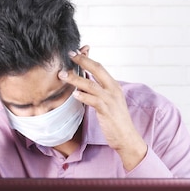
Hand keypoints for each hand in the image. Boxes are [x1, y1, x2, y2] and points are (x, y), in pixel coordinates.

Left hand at [62, 46, 147, 170]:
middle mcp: (113, 90)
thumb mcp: (109, 102)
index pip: (99, 67)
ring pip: (91, 84)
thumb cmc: (116, 121)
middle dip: (82, 61)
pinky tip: (74, 94)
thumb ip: (98, 92)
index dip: (87, 59)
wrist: (127, 137)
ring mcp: (111, 100)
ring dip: (75, 78)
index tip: (75, 53)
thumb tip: (84, 85)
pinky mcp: (107, 111)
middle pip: (97, 69)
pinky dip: (83, 96)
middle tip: (70, 54)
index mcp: (114, 86)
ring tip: (62, 75)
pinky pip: (93, 100)